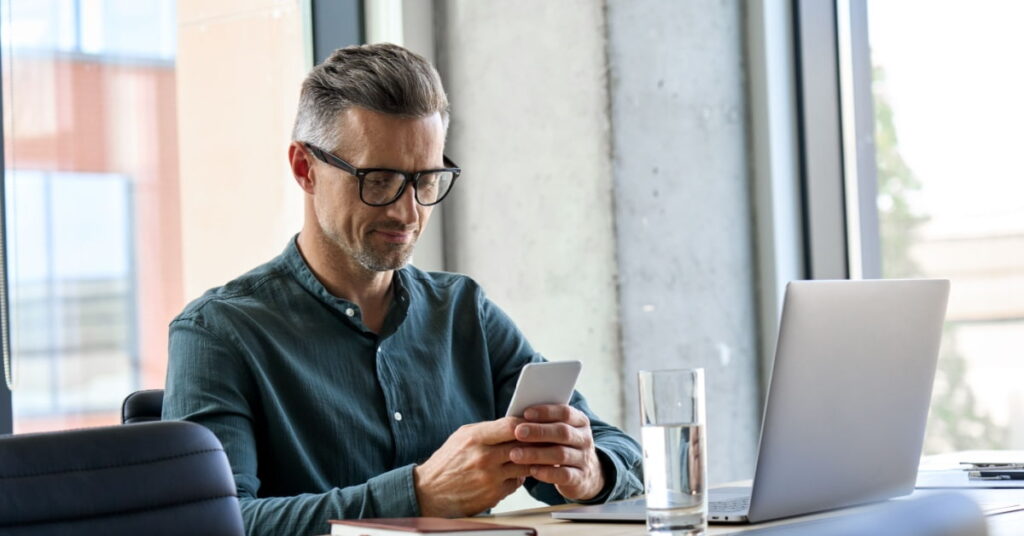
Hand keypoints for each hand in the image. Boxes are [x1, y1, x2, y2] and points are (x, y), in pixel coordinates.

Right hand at [413, 418, 531, 516]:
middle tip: (543, 439)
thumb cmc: (448, 461)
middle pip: (523, 445)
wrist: (430, 491)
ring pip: (525, 465)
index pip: (511, 425)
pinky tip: (515, 471)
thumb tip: (515, 424)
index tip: (534, 423)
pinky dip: (519, 476)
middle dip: (535, 442)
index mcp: (475, 438)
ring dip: (531, 460)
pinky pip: (517, 482)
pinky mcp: (494, 494)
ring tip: (532, 455)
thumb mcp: (463, 436)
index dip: (527, 424)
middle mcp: (484, 457)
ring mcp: (490, 477)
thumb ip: (488, 430)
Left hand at [509, 404, 605, 500]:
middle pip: (563, 432)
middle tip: (518, 432)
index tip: (525, 413)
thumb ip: (544, 423)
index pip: (565, 412)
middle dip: (538, 432)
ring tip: (515, 454)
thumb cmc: (562, 445)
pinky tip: (531, 470)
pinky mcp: (580, 478)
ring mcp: (584, 459)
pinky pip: (564, 475)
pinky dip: (547, 473)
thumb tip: (518, 417)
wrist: (585, 473)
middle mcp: (584, 439)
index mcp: (580, 421)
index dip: (546, 412)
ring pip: (561, 454)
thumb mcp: (559, 431)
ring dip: (536, 454)